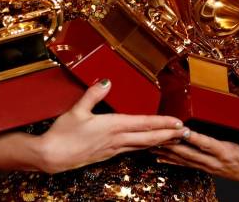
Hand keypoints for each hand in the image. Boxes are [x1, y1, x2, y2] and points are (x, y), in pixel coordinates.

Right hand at [37, 79, 188, 173]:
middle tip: (186, 133)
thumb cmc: (63, 133)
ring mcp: (113, 149)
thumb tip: (106, 81)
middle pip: (149, 138)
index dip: (163, 123)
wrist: (52, 157)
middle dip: (169, 135)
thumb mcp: (77, 110)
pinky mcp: (108, 154)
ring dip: (160, 142)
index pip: (144, 124)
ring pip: (143, 146)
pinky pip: (133, 150)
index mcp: (112, 126)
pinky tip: (149, 145)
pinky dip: (145, 146)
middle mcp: (117, 139)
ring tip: (174, 139)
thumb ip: (93, 94)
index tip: (178, 122)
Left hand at [152, 129, 238, 182]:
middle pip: (190, 153)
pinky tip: (159, 158)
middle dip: (173, 145)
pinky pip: (185, 164)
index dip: (196, 138)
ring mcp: (209, 165)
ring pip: (184, 159)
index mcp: (228, 153)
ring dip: (167, 153)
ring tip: (150, 147)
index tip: (183, 131)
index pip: (209, 144)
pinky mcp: (206, 166)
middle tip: (157, 138)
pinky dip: (171, 161)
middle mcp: (215, 161)